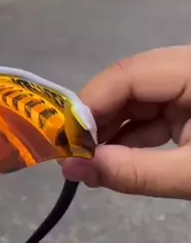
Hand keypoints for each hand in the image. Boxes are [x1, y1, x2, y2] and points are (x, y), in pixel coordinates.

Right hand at [63, 46, 190, 198]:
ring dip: (112, 131)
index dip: (91, 105)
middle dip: (98, 120)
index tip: (64, 143)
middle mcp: (187, 67)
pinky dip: (133, 136)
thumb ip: (133, 171)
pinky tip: (113, 160)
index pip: (128, 75)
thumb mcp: (190, 175)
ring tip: (89, 164)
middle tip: (72, 158)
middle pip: (130, 83)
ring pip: (139, 98)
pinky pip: (155, 112)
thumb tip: (71, 169)